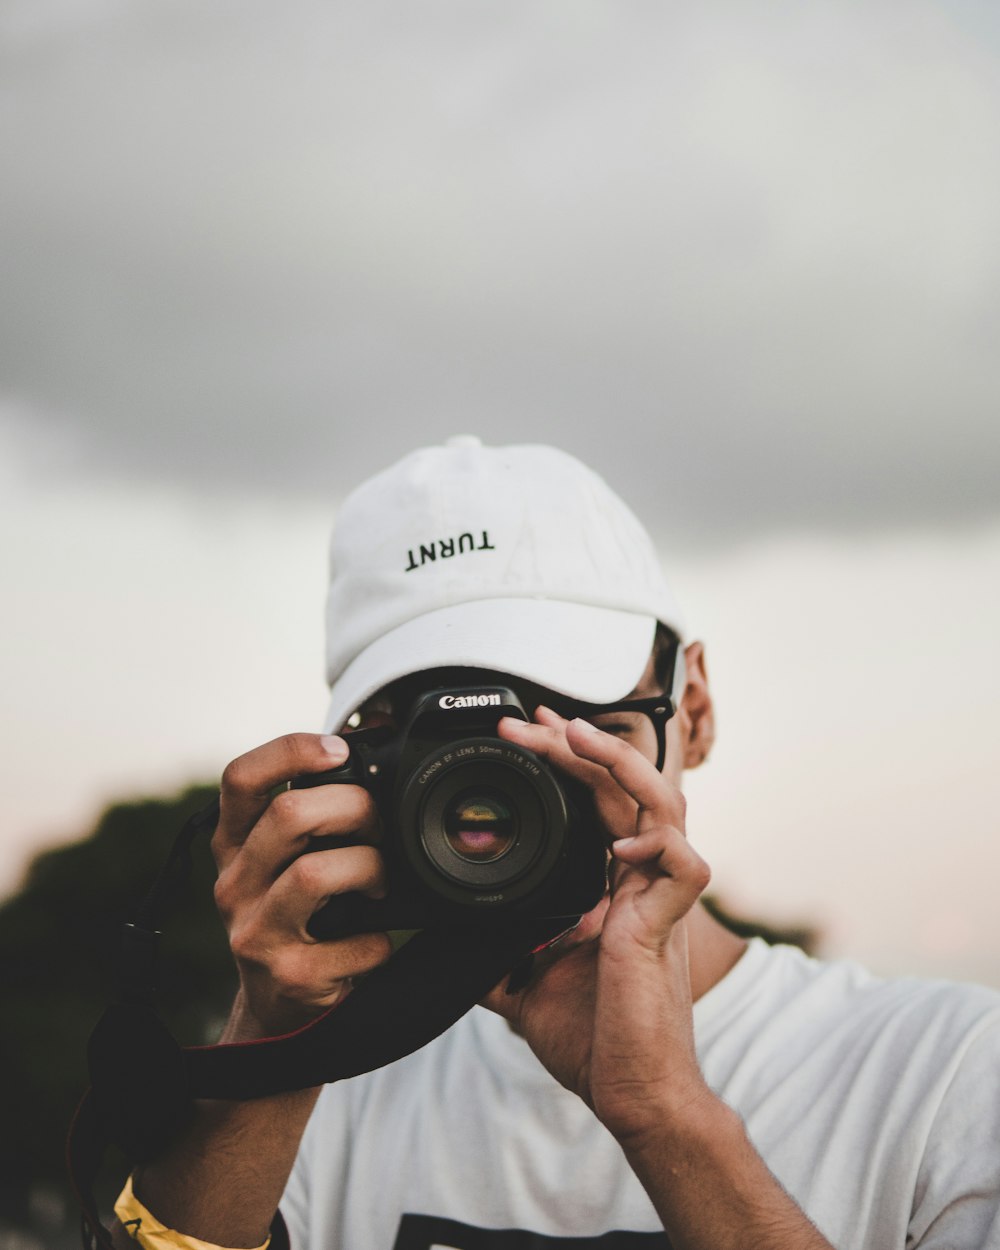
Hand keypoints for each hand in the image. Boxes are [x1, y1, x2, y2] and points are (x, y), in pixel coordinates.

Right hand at [211, 733, 392, 1038]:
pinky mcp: (288, 976)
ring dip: (370, 868)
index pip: (240, 777)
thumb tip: (376, 733)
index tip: (339, 750)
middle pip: (288, 815)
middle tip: (378, 827)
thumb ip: (315, 807)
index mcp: (234, 843)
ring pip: (317, 873)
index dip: (290, 751)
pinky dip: (380, 939)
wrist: (280, 1005)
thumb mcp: (288, 857)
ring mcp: (255, 933)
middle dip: (354, 807)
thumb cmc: (298, 914)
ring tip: (381, 881)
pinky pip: (355, 942)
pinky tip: (376, 941)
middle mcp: (234, 884)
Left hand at [482, 708, 712, 1144]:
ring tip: (577, 736)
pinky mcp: (672, 927)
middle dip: (578, 745)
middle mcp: (641, 881)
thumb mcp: (526, 984)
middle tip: (533, 719)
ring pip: (664, 804)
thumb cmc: (591, 1039)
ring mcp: (660, 900)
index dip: (569, 761)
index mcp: (614, 884)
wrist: (628, 1092)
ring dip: (620, 764)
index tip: (529, 732)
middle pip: (622, 788)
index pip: (596, 802)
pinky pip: (686, 865)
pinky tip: (620, 843)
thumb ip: (500, 955)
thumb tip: (452, 945)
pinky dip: (657, 843)